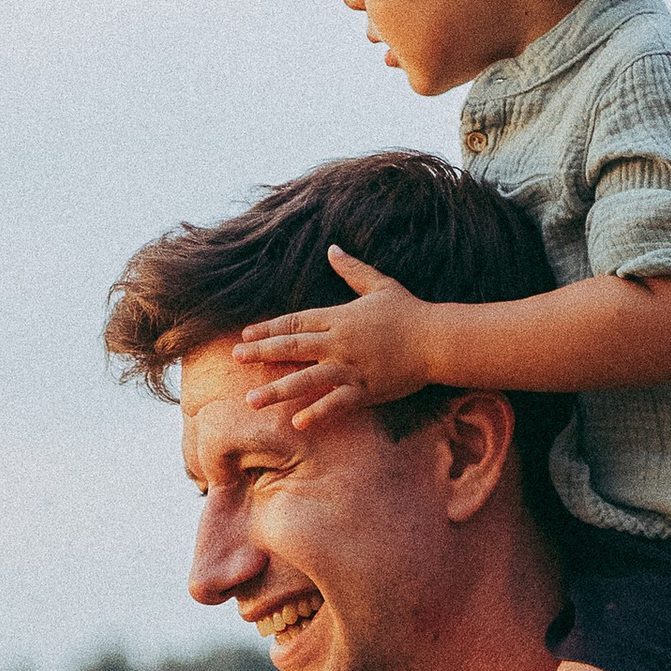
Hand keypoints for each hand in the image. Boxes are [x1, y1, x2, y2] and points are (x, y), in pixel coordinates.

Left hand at [234, 250, 435, 429]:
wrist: (436, 339)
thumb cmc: (410, 311)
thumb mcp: (379, 284)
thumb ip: (351, 269)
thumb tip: (332, 248)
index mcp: (338, 317)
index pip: (294, 323)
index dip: (268, 329)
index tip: (246, 335)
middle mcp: (338, 343)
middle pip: (291, 348)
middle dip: (260, 353)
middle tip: (234, 359)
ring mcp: (350, 368)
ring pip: (306, 379)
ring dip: (277, 390)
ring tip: (252, 400)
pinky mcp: (365, 390)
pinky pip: (336, 403)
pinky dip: (317, 413)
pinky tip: (297, 423)